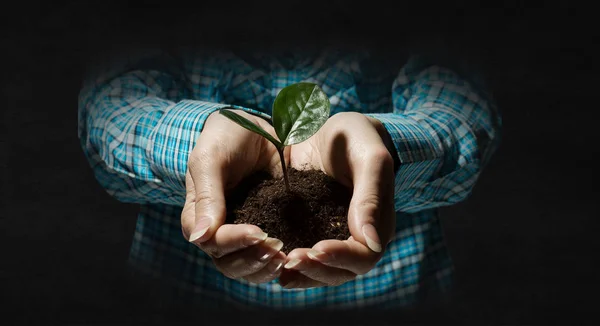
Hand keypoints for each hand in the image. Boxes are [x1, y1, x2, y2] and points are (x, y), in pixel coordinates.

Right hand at [181, 109, 287, 283]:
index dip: (232, 242)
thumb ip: (206, 195)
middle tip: (276, 247)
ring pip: (248, 268)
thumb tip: (200, 238)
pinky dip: (280, 262)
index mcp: (199, 214)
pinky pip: (269, 257)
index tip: (258, 232)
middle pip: (228, 263)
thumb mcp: (211, 158)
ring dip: (265, 267)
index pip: (210, 242)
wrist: (255, 125)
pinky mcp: (268, 229)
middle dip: (251, 260)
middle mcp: (219, 229)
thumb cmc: (225, 137)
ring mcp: (243, 232)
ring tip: (286, 257)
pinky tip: (295, 255)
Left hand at [279, 112, 395, 287]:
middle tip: (291, 258)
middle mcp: (355, 236)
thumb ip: (372, 196)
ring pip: (320, 271)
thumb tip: (372, 242)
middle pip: (341, 272)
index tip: (317, 248)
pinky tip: (268, 261)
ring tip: (279, 265)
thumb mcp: (370, 158)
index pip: (364, 255)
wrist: (332, 128)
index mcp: (377, 223)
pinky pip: (302, 255)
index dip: (342, 257)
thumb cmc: (359, 138)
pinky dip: (287, 263)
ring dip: (301, 272)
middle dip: (316, 270)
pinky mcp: (309, 229)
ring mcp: (331, 235)